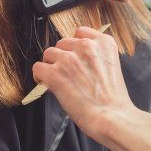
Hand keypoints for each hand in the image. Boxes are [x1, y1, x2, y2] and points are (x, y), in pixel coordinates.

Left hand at [32, 26, 135, 140]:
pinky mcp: (55, 73)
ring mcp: (69, 59)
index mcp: (104, 42)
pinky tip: (46, 84)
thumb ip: (95, 56)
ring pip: (49, 53)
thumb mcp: (111, 67)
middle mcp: (86, 46)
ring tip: (56, 79)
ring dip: (51, 65)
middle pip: (62, 43)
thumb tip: (73, 57)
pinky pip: (38, 67)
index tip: (75, 56)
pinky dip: (39, 76)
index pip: (80, 31)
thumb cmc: (113, 100)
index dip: (75, 46)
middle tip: (67, 73)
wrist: (112, 118)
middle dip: (63, 56)